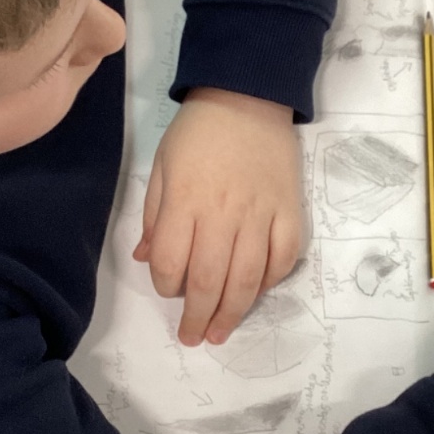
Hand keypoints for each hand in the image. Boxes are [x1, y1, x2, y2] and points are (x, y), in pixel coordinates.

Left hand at [132, 87, 303, 345]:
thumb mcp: (162, 167)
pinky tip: (257, 292)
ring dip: (233, 312)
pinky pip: (284, 257)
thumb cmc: (197, 133)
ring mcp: (260, 214)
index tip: (167, 289)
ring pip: (248, 278)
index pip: (170, 261)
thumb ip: (155, 216)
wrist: (247, 96)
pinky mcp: (289, 210)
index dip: (165, 284)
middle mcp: (222, 214)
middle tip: (193, 337)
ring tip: (221, 332)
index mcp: (185, 201)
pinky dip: (272, 281)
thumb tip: (144, 259)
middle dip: (198, 317)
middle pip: (209, 280)